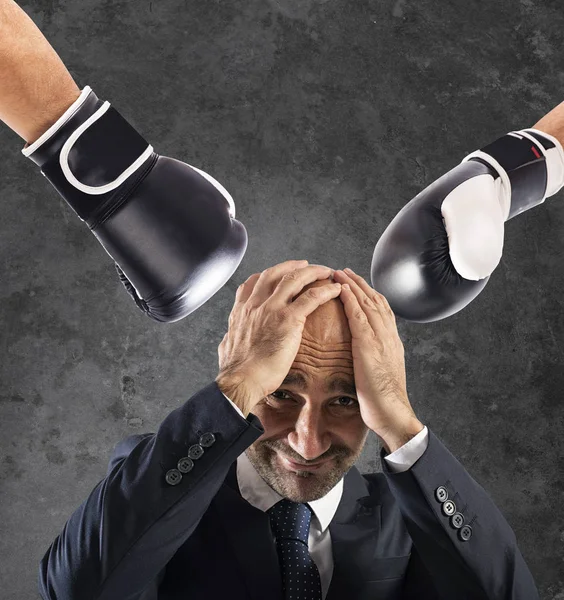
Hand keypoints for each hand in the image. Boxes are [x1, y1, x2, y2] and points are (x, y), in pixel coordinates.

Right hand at [216, 260, 341, 416]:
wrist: (241, 380)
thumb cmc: (235, 372)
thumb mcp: (226, 347)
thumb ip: (230, 338)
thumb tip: (228, 340)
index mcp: (241, 311)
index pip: (252, 282)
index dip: (267, 275)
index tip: (278, 275)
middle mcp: (255, 305)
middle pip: (274, 273)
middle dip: (292, 266)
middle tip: (305, 265)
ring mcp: (271, 309)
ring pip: (294, 278)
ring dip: (312, 272)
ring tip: (324, 272)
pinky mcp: (288, 319)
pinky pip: (311, 297)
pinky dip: (325, 291)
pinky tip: (335, 290)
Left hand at [333, 268, 421, 442]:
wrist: (392, 412)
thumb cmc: (383, 398)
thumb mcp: (381, 371)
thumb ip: (375, 356)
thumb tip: (364, 352)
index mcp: (391, 340)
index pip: (381, 309)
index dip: (368, 293)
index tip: (356, 283)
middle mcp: (389, 335)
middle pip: (375, 300)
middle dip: (359, 283)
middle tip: (345, 270)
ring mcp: (381, 339)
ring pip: (368, 303)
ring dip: (353, 285)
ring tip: (340, 272)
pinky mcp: (370, 346)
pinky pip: (359, 317)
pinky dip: (351, 300)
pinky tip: (342, 290)